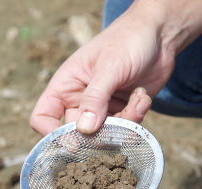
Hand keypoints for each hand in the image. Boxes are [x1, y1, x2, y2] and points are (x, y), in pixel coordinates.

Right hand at [30, 6, 175, 134]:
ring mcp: (101, 107)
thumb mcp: (109, 67)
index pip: (43, 116)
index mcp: (65, 85)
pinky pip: (125, 128)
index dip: (51, 133)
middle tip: (116, 126)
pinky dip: (137, 116)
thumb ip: (95, 98)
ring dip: (124, 123)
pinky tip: (142, 96)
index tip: (71, 142)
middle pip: (76, 133)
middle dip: (97, 134)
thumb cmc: (127, 40)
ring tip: (138, 100)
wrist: (159, 33)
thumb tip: (84, 129)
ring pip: (104, 134)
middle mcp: (79, 99)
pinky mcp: (122, 110)